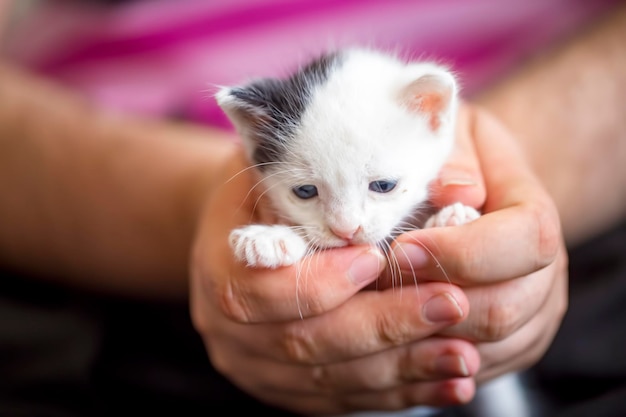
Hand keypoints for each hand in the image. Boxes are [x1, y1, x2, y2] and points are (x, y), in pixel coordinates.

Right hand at [189, 149, 480, 413]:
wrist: (242, 232)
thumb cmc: (270, 190)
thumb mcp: (279, 165)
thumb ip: (321, 176)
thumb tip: (419, 180)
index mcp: (219, 269)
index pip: (262, 291)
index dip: (322, 281)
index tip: (380, 258)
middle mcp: (229, 330)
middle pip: (304, 343)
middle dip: (383, 326)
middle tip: (449, 305)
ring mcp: (258, 367)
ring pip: (331, 381)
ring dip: (403, 369)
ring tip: (463, 354)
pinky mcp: (290, 389)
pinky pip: (345, 400)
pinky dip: (400, 393)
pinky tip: (449, 382)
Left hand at [390, 103, 567, 383]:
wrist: (474, 189)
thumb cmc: (453, 161)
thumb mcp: (450, 137)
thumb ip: (452, 160)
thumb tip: (455, 190)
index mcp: (534, 214)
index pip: (523, 241)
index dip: (462, 251)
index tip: (401, 249)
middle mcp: (544, 271)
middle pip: (506, 306)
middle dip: (432, 301)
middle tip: (374, 286)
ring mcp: (532, 313)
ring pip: (487, 346)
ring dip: (426, 335)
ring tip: (377, 311)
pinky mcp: (510, 343)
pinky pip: (475, 368)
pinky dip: (432, 360)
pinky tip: (394, 335)